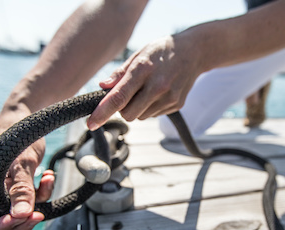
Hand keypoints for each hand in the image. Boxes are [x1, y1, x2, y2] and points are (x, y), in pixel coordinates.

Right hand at [0, 136, 54, 229]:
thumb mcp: (22, 162)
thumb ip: (22, 189)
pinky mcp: (13, 187)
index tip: (16, 219)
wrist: (27, 117)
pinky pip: (26, 201)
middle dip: (20, 220)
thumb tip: (21, 215)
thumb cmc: (17, 133)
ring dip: (36, 203)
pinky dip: (41, 193)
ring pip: (15, 213)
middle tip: (38, 214)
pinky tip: (48, 176)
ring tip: (47, 181)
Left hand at [87, 34, 203, 129]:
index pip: (119, 97)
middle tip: (128, 94)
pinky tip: (158, 92)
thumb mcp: (139, 54)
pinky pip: (154, 115)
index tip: (90, 123)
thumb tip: (103, 87)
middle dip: (122, 109)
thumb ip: (120, 73)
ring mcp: (169, 97)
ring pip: (141, 116)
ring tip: (147, 89)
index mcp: (144, 69)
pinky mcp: (176, 105)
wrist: (194, 52)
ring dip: (137, 108)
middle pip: (128, 114)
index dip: (102, 112)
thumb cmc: (162, 51)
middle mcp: (157, 86)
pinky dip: (150, 107)